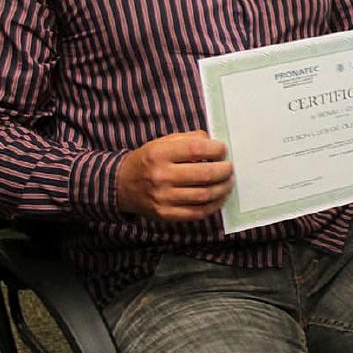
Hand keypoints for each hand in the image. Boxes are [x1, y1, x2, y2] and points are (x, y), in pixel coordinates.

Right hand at [116, 131, 233, 221]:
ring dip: (223, 188)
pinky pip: (198, 212)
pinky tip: (219, 197)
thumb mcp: (162, 143)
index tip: (223, 150)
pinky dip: (214, 205)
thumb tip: (215, 143)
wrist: (122, 185)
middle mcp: (160, 176)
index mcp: (159, 154)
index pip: (196, 149)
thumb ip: (189, 139)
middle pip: (204, 174)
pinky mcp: (166, 214)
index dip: (216, 149)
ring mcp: (163, 198)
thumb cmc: (148, 161)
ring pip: (205, 195)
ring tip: (228, 182)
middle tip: (230, 168)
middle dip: (224, 170)